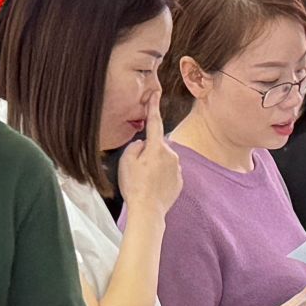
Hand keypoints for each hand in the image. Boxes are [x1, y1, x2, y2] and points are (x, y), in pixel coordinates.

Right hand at [118, 103, 183, 224]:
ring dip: (155, 166)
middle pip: (157, 146)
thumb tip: (144, 145)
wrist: (148, 211)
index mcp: (157, 147)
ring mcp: (177, 168)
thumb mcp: (126, 161)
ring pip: (163, 160)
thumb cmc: (135, 186)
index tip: (155, 94)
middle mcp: (171, 154)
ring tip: (144, 181)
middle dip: (149, 153)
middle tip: (137, 170)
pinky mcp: (179, 181)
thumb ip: (135, 146)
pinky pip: (168, 172)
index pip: (155, 123)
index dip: (153, 108)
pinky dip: (161, 177)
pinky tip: (153, 187)